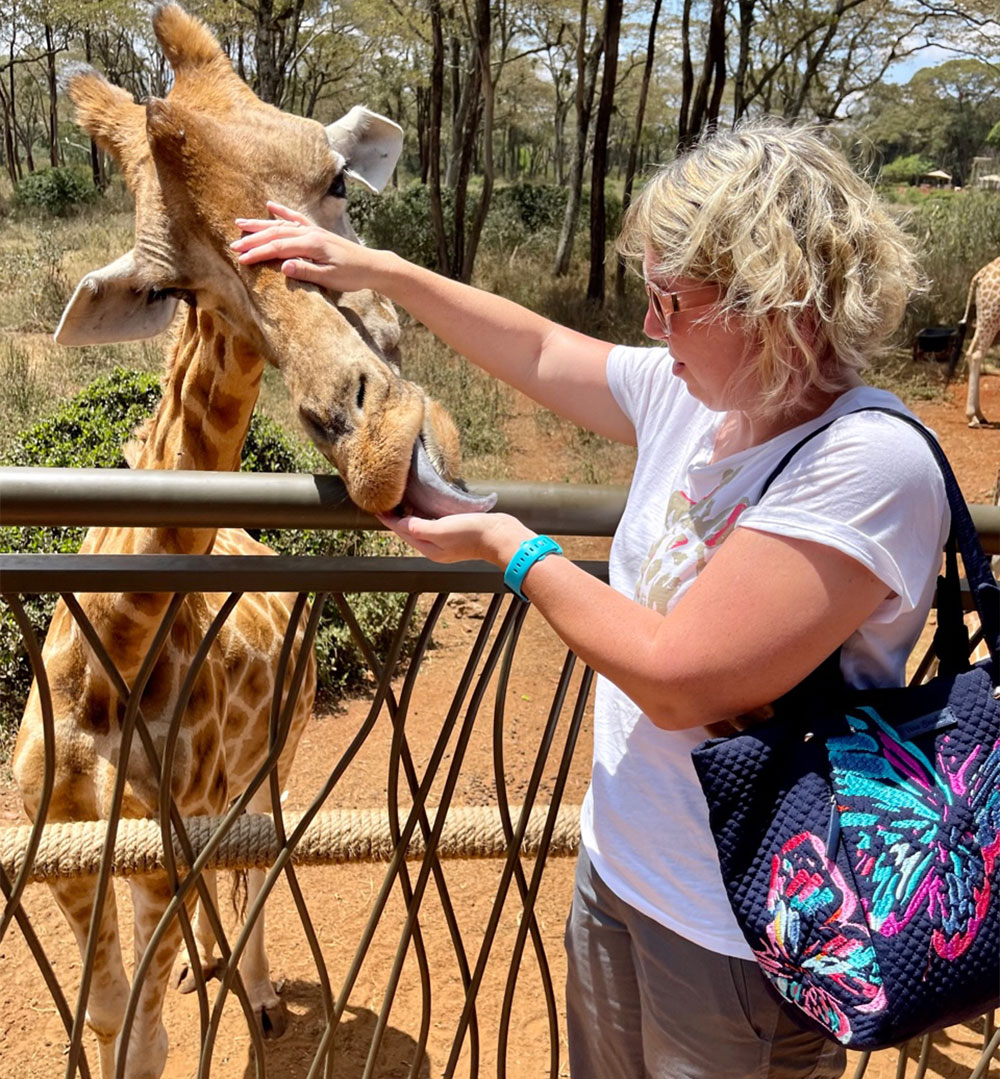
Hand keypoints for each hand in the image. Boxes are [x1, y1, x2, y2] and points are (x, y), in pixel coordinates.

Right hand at [231, 201, 389, 291]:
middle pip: (276, 234)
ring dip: (260, 224)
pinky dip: (282, 211)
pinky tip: (270, 206)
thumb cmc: (352, 275)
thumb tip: (283, 267)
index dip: (258, 253)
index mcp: (311, 245)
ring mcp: (313, 230)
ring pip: (281, 225)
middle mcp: (310, 234)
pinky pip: (295, 218)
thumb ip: (306, 271)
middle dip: (253, 239)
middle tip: (233, 245)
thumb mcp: (330, 278)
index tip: (241, 259)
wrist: (373, 266)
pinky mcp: (317, 232)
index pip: (278, 248)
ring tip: (240, 223)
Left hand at [378, 512, 533, 566]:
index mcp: (429, 549)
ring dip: (410, 516)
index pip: (402, 532)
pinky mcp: (457, 534)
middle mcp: (435, 547)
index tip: (378, 507)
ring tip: (402, 502)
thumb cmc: (472, 533)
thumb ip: (419, 527)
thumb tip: (401, 524)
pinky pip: (433, 524)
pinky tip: (425, 506)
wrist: (501, 536)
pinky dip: (424, 515)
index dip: (389, 519)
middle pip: (409, 531)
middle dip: (397, 518)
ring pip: (421, 528)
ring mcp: (447, 542)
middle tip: (387, 502)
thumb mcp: (441, 529)